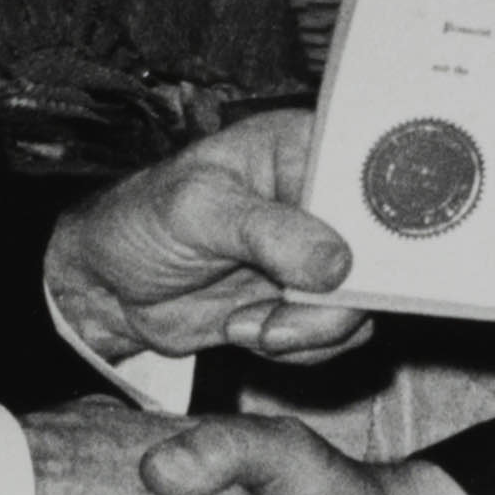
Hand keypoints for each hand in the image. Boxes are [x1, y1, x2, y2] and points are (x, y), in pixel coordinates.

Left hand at [46, 110, 369, 366]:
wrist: (108, 288)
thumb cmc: (140, 220)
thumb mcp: (195, 210)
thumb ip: (266, 232)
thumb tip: (335, 263)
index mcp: (304, 147)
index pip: (374, 169)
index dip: (385, 211)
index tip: (363, 251)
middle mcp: (321, 199)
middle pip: (382, 246)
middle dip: (344, 290)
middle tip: (293, 302)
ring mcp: (317, 253)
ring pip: (364, 300)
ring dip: (311, 326)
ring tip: (253, 324)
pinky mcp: (305, 301)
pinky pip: (336, 334)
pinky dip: (296, 346)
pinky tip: (246, 330)